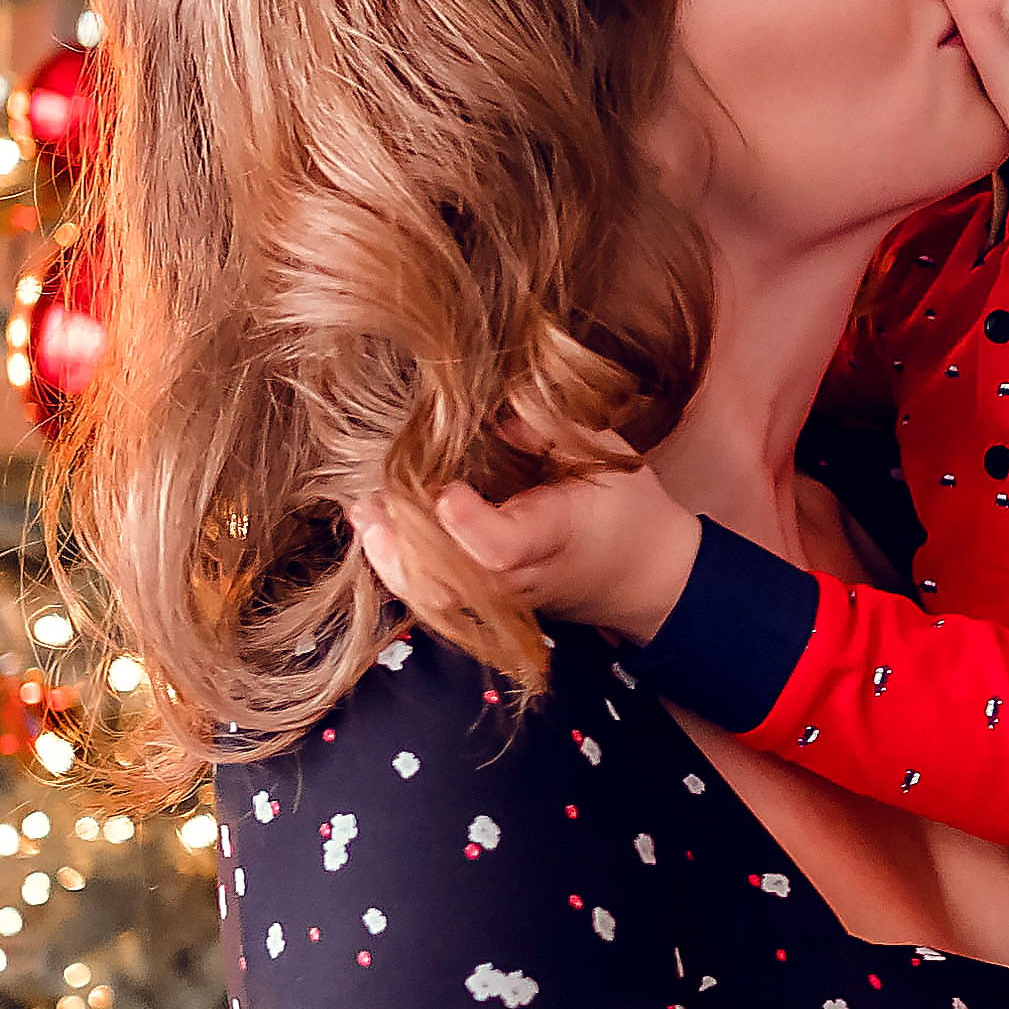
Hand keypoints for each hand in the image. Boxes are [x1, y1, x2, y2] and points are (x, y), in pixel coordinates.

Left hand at [353, 442, 699, 643]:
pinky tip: (377, 528)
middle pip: (447, 587)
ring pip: (432, 600)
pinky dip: (399, 566)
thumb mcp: (602, 451)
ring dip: (390, 559)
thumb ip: (545, 426)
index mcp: (555, 536)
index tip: (444, 490)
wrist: (644, 575)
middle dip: (400, 549)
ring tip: (363, 512)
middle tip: (368, 503)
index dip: (465, 524)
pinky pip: (433, 596)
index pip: (500, 549)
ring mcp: (499, 600)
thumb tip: (484, 404)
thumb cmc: (624, 507)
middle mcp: (519, 579)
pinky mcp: (485, 604)